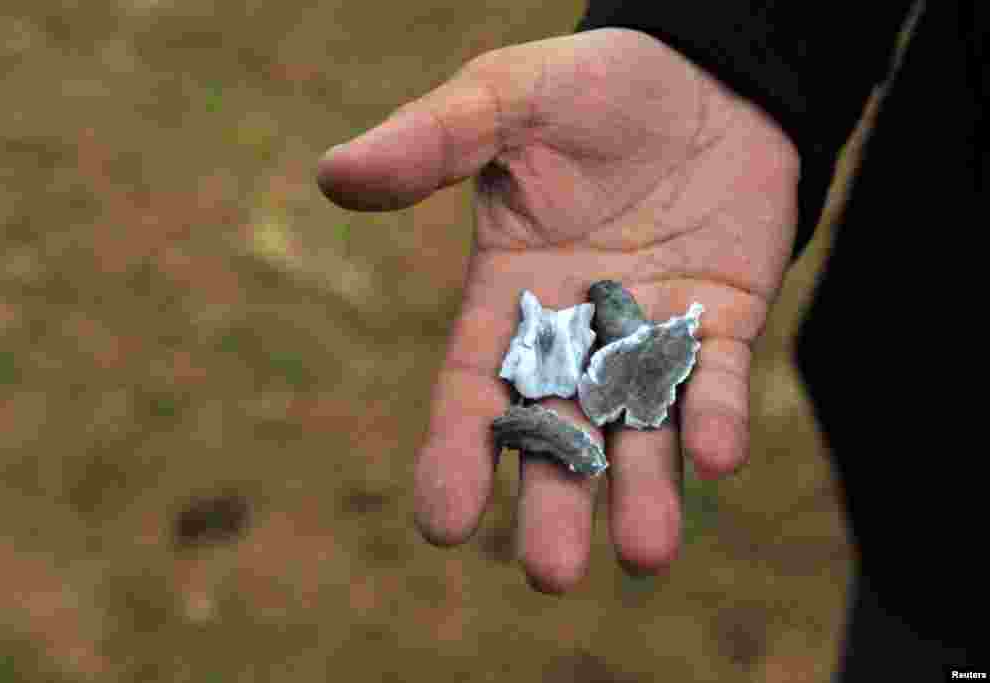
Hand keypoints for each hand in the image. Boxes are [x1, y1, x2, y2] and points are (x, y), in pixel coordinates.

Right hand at [317, 28, 798, 592]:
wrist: (701, 76)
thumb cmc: (590, 87)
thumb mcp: (503, 100)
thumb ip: (431, 142)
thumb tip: (334, 174)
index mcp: (508, 297)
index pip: (475, 389)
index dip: (457, 453)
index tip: (444, 522)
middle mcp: (574, 333)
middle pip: (557, 432)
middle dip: (554, 500)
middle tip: (550, 571)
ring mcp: (649, 334)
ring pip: (640, 429)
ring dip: (643, 489)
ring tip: (645, 552)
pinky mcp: (722, 321)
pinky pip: (716, 379)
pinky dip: (716, 417)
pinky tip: (717, 455)